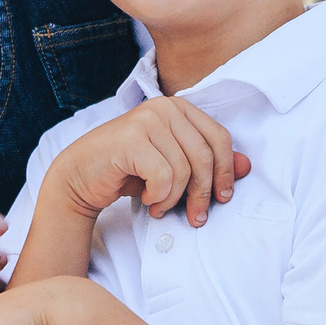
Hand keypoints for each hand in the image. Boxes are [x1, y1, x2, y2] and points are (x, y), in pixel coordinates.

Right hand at [46, 96, 249, 226]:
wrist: (79, 176)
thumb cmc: (128, 171)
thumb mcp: (173, 166)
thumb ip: (207, 163)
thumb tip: (246, 166)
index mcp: (178, 107)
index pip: (220, 138)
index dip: (225, 172)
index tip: (221, 199)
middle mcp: (164, 107)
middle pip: (205, 156)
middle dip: (203, 193)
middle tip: (194, 216)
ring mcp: (146, 120)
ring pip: (184, 170)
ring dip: (174, 198)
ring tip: (160, 206)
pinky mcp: (130, 139)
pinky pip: (163, 177)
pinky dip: (158, 197)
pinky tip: (147, 200)